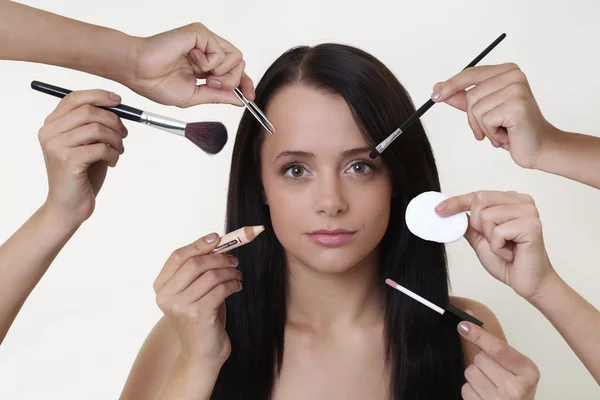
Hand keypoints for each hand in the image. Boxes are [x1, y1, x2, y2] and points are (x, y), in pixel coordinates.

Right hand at [38, 90, 126, 224]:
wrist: (69, 205)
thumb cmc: (82, 174)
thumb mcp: (87, 144)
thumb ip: (94, 124)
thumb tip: (117, 106)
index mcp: (52, 124)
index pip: (75, 98)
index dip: (99, 96)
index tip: (119, 101)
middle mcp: (49, 133)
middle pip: (89, 111)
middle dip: (114, 121)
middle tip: (123, 135)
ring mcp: (56, 146)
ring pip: (97, 128)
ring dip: (116, 139)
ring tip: (118, 150)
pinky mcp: (67, 161)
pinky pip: (100, 148)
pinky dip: (113, 154)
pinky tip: (113, 162)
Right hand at [128, 23, 253, 107]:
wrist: (139, 73)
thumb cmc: (157, 83)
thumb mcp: (195, 96)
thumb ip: (218, 96)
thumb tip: (240, 100)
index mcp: (206, 67)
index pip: (235, 73)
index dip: (245, 84)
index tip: (249, 98)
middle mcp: (207, 51)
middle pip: (240, 65)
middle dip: (232, 81)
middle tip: (211, 84)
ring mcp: (205, 41)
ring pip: (236, 57)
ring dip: (222, 73)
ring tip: (202, 75)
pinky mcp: (200, 33)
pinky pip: (220, 51)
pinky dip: (210, 62)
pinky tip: (192, 60)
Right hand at [153, 233, 242, 365]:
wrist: (202, 352)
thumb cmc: (200, 317)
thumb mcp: (195, 290)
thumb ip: (199, 268)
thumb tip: (217, 240)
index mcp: (161, 286)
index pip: (178, 256)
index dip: (199, 244)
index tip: (218, 238)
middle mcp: (166, 296)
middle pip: (195, 264)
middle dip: (219, 258)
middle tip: (234, 261)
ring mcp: (180, 307)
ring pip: (210, 276)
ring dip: (229, 272)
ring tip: (237, 275)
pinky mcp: (197, 315)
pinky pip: (220, 289)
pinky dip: (233, 285)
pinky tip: (237, 287)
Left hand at [431, 63, 559, 168]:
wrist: (538, 147)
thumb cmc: (512, 129)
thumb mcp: (484, 111)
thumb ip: (464, 99)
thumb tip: (439, 90)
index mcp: (506, 71)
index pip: (471, 74)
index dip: (451, 85)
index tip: (435, 96)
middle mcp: (514, 75)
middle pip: (470, 95)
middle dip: (473, 118)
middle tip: (489, 128)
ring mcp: (517, 89)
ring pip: (476, 109)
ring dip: (483, 127)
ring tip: (500, 131)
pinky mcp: (517, 106)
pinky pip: (485, 121)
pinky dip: (491, 133)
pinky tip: (506, 135)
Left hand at [435, 190, 555, 299]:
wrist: (526, 282)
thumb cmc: (506, 260)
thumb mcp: (480, 238)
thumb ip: (468, 223)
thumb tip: (447, 211)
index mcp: (511, 200)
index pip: (478, 194)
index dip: (457, 202)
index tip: (438, 210)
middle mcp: (522, 201)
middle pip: (480, 200)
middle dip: (478, 225)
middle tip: (494, 241)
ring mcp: (529, 212)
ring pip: (486, 216)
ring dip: (490, 239)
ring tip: (505, 247)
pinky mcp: (532, 225)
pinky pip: (498, 232)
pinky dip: (498, 248)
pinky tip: (510, 253)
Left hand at [458, 316, 539, 398]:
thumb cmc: (516, 386)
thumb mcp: (516, 365)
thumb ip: (493, 344)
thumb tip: (467, 319)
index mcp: (528, 372)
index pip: (498, 349)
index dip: (479, 335)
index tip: (463, 325)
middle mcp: (516, 389)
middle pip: (480, 358)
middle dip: (482, 361)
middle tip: (494, 372)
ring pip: (470, 372)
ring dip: (475, 374)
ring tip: (490, 384)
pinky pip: (465, 388)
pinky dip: (471, 388)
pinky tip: (484, 393)